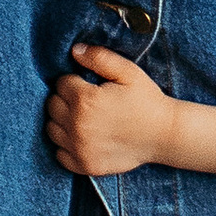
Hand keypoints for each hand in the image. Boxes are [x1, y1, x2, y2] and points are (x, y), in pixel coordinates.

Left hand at [45, 41, 177, 178]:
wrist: (164, 135)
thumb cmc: (146, 100)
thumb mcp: (128, 72)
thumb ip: (99, 58)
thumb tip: (75, 50)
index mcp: (85, 100)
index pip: (61, 84)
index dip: (74, 81)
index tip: (88, 85)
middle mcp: (77, 126)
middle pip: (52, 105)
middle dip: (65, 99)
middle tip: (85, 100)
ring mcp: (79, 149)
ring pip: (52, 129)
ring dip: (62, 121)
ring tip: (82, 118)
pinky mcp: (84, 166)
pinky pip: (59, 154)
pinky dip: (66, 145)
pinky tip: (82, 138)